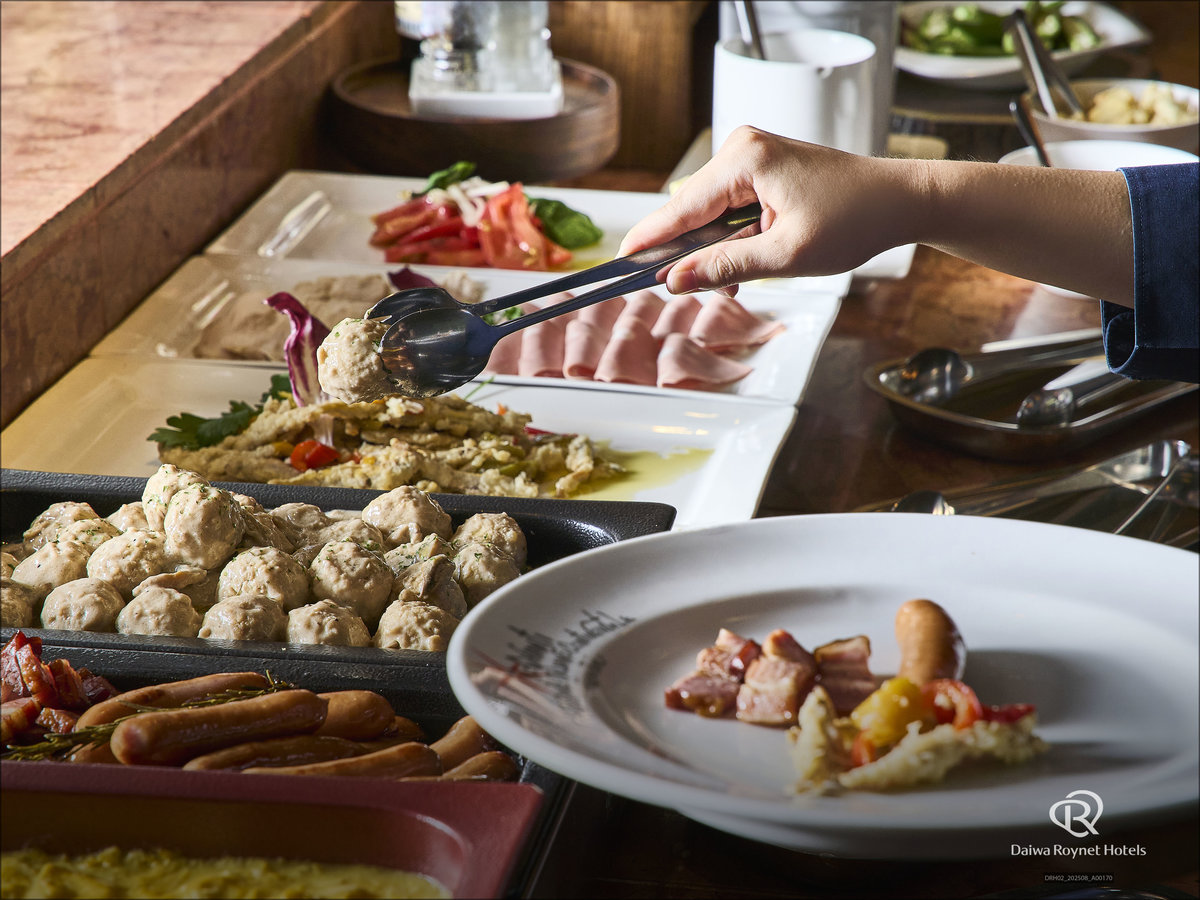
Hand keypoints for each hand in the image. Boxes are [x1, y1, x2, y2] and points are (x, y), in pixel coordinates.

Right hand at [618, 127, 915, 293]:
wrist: (899, 200)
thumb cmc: (856, 219)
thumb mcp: (786, 256)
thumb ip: (725, 267)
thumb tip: (676, 279)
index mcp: (745, 159)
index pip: (680, 208)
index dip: (649, 241)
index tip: (618, 266)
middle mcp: (743, 147)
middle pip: (689, 209)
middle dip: (682, 250)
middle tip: (667, 287)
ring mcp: (752, 155)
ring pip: (708, 212)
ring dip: (709, 247)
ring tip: (724, 279)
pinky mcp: (761, 167)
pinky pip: (727, 207)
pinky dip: (727, 236)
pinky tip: (740, 261)